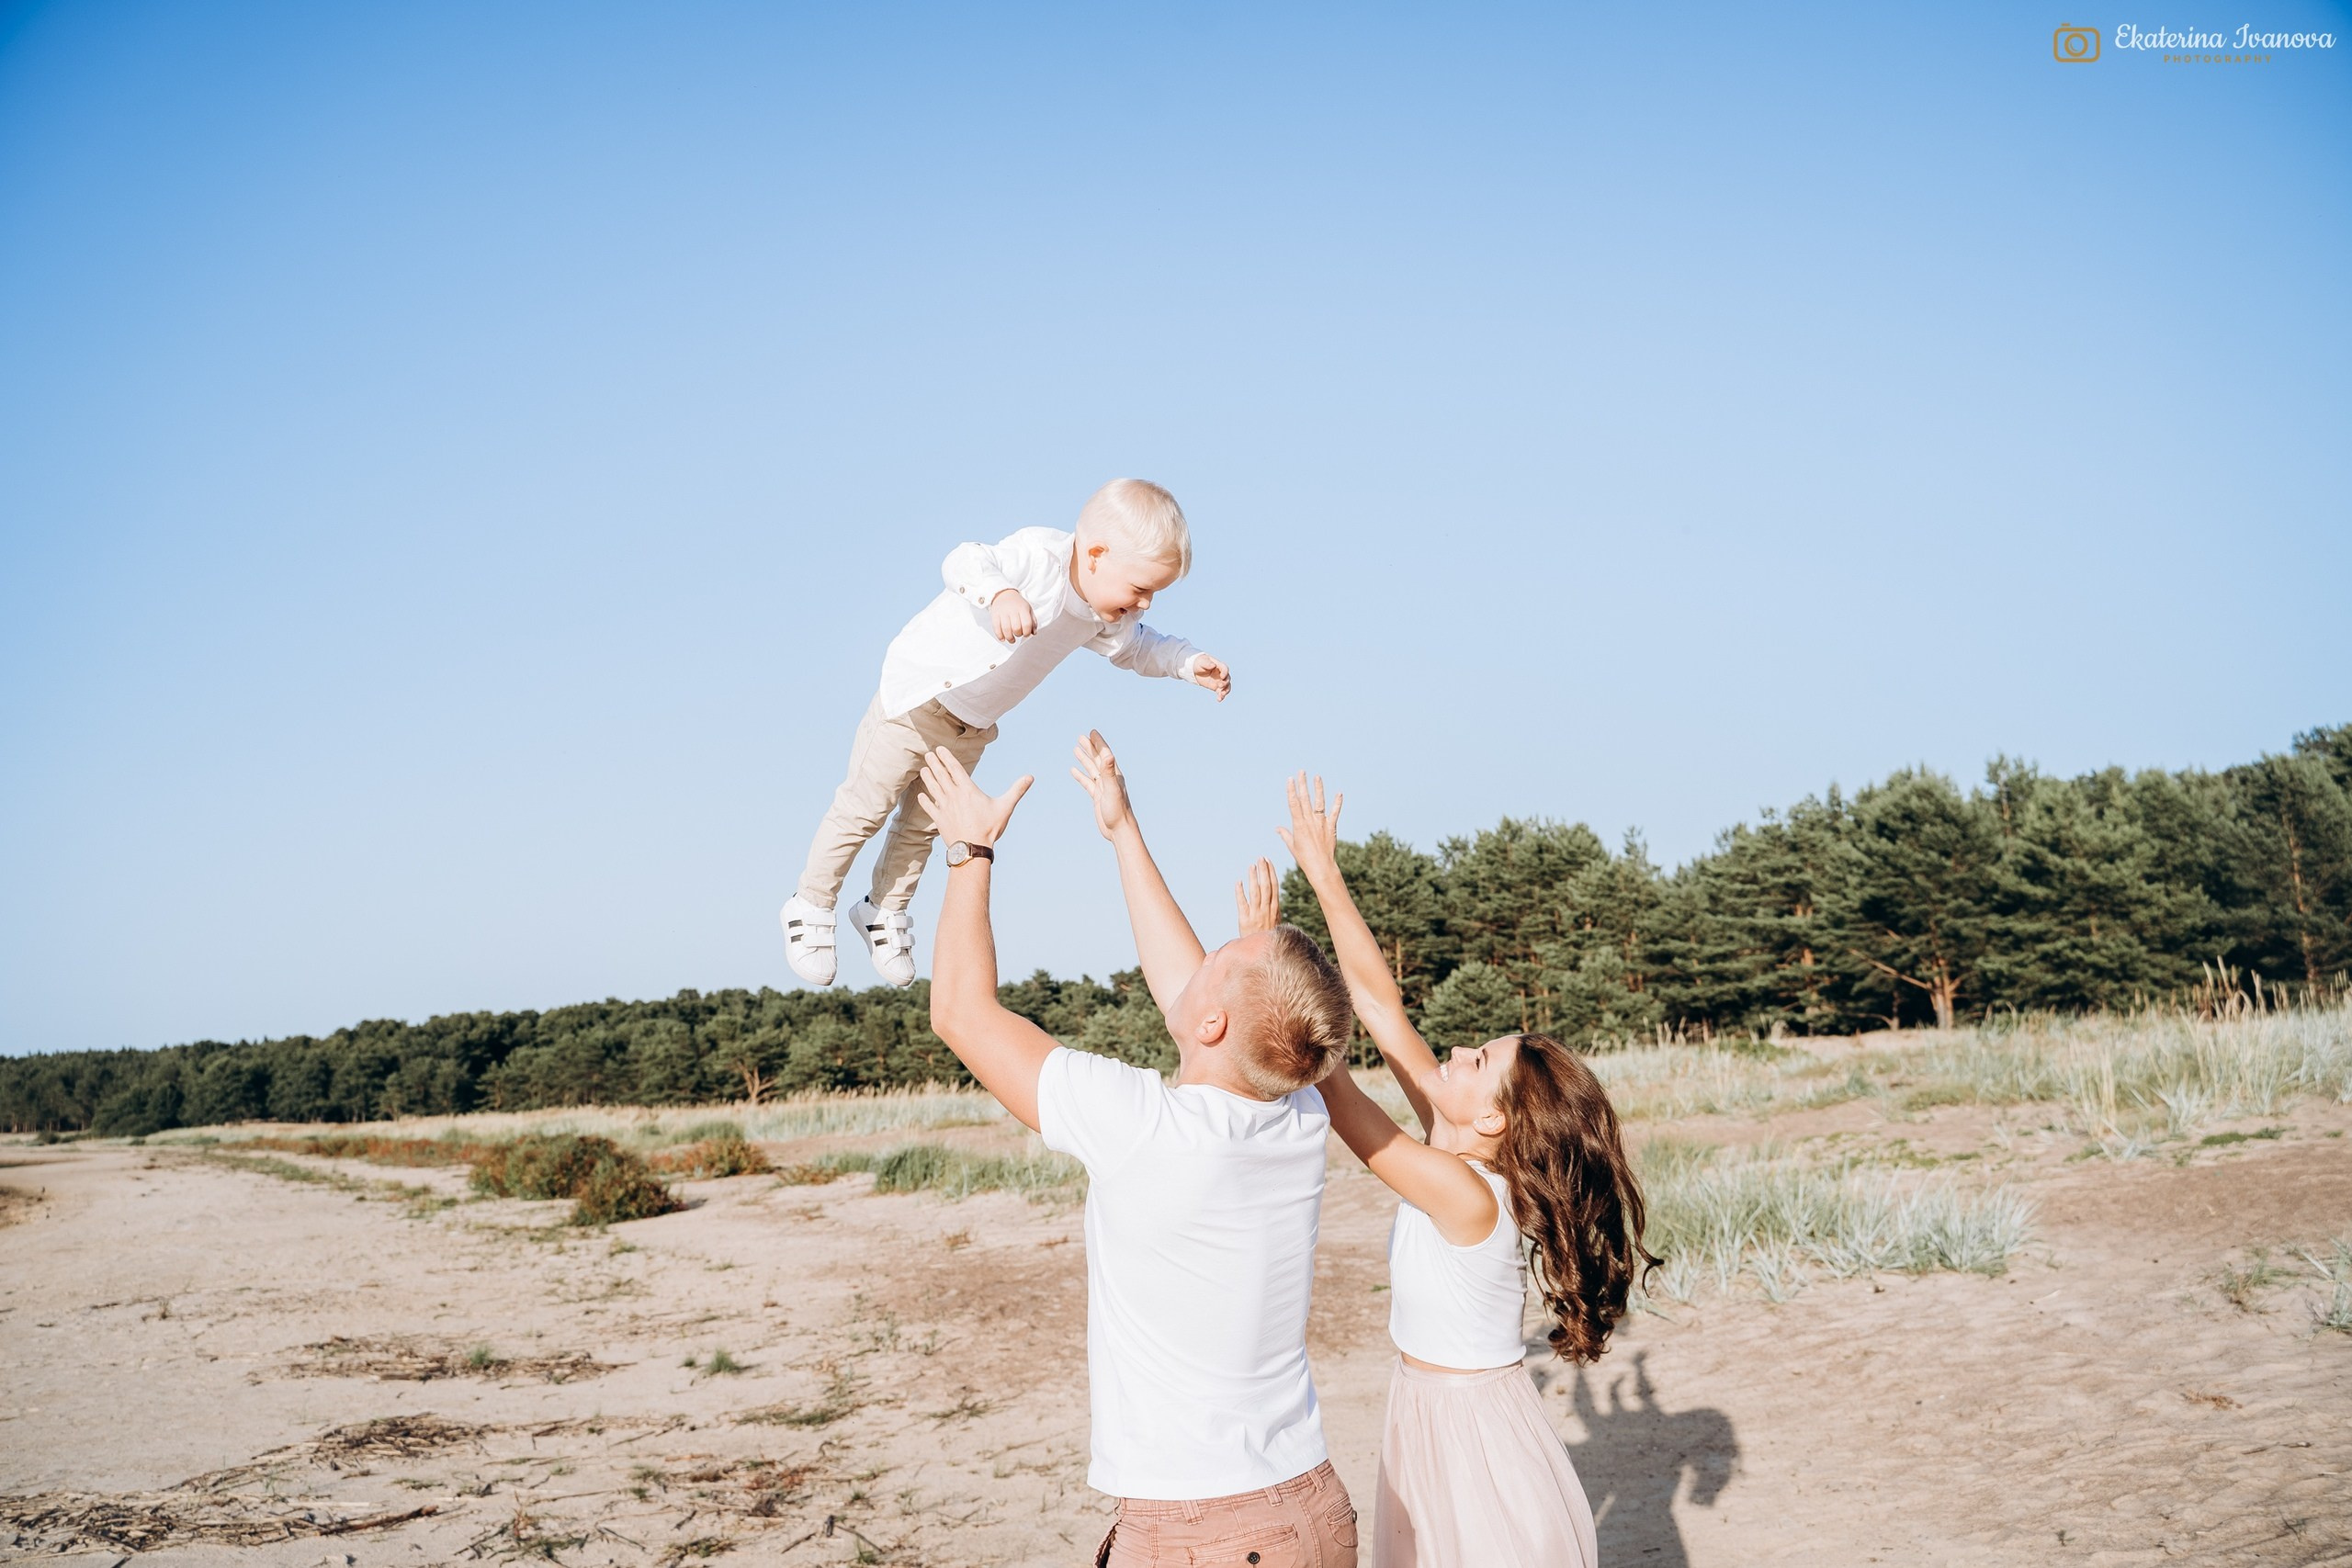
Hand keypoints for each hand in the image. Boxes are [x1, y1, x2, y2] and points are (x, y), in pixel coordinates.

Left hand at [915, 747, 1032, 849]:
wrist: (972, 848)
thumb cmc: (989, 828)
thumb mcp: (1005, 807)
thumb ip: (1017, 790)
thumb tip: (1030, 777)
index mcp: (968, 790)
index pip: (955, 769)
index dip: (946, 758)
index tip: (939, 749)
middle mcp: (954, 796)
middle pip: (941, 776)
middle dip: (934, 764)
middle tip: (928, 754)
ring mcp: (945, 808)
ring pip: (933, 789)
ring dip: (928, 778)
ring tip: (923, 769)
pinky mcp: (939, 820)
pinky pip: (930, 808)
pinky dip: (925, 801)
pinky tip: (921, 796)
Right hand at [989, 589, 1036, 644]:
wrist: (1004, 594)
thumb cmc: (1017, 604)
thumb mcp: (1028, 609)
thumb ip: (1033, 621)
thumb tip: (1033, 633)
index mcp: (1023, 608)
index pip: (1027, 624)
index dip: (1027, 632)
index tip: (1026, 634)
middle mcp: (1012, 610)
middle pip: (1016, 628)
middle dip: (1018, 635)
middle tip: (1018, 634)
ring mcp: (1003, 612)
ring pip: (1006, 630)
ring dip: (1009, 638)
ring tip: (1011, 640)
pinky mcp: (995, 615)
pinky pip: (996, 628)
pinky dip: (1000, 636)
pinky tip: (1003, 638)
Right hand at [1068, 729, 1135, 841]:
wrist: (1119, 830)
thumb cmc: (1118, 811)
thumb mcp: (1112, 789)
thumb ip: (1109, 772)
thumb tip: (1108, 754)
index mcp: (1114, 775)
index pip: (1105, 754)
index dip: (1098, 743)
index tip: (1091, 732)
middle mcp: (1109, 779)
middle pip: (1097, 759)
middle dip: (1090, 747)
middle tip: (1081, 737)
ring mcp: (1103, 787)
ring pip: (1091, 769)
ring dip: (1084, 759)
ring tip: (1076, 749)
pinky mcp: (1097, 796)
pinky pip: (1087, 782)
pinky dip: (1080, 775)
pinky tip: (1073, 770)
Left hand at [1188, 654, 1230, 701]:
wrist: (1194, 669)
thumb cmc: (1199, 663)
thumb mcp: (1202, 662)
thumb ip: (1208, 663)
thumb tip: (1214, 665)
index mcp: (1219, 666)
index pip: (1225, 669)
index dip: (1225, 673)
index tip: (1222, 677)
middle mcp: (1221, 674)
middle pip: (1227, 678)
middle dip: (1225, 683)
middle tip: (1219, 685)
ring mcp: (1219, 681)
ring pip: (1227, 686)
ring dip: (1226, 691)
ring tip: (1221, 695)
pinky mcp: (1216, 687)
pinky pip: (1221, 692)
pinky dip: (1221, 696)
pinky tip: (1219, 700)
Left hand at [1234, 857, 1279, 934]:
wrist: (1262, 953)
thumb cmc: (1268, 936)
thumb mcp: (1276, 922)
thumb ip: (1274, 908)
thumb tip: (1274, 895)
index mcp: (1275, 909)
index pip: (1274, 886)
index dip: (1271, 873)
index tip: (1268, 861)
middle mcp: (1266, 910)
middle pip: (1266, 886)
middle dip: (1263, 871)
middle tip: (1260, 858)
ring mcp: (1256, 914)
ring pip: (1255, 892)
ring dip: (1253, 878)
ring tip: (1251, 866)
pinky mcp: (1245, 920)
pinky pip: (1242, 904)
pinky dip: (1240, 892)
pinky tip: (1238, 882)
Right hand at [1276, 772, 1344, 878]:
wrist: (1320, 867)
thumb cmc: (1304, 858)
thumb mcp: (1292, 845)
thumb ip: (1285, 834)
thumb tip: (1277, 828)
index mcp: (1298, 825)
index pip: (1293, 804)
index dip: (1291, 790)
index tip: (1290, 779)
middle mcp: (1310, 821)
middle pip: (1305, 799)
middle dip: (1303, 784)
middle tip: (1302, 772)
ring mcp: (1321, 823)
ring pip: (1319, 803)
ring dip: (1318, 789)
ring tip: (1317, 777)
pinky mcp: (1331, 827)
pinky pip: (1334, 813)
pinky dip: (1337, 803)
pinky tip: (1339, 793)